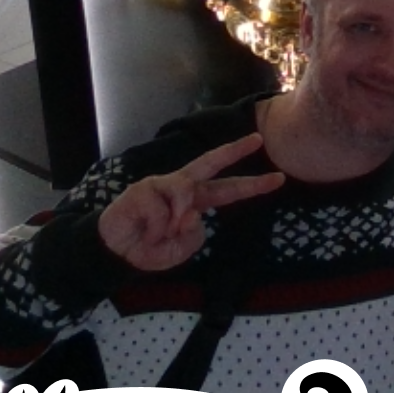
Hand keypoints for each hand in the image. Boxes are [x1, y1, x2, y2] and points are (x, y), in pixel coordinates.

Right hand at [97, 133, 284, 271]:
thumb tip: (192, 213)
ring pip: (185, 192)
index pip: (228, 190)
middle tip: (258, 139)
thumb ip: (194, 235)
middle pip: (212, 163)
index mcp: (195, 201)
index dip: (253, 185)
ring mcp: (162, 185)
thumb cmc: (149, 248)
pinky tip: (147, 230)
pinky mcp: (143, 189)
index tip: (278, 178)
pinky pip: (162, 208)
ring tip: (163, 235)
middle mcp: (182, 187)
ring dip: (177, 220)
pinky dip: (158, 226)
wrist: (115, 253)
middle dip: (235, 150)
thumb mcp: (180, 251)